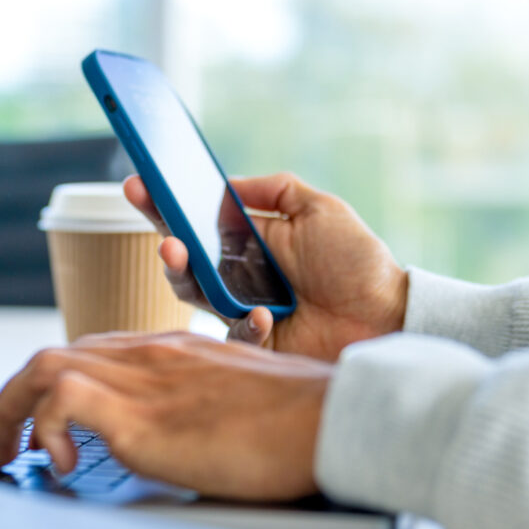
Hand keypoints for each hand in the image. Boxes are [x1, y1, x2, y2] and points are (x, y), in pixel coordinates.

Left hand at [0, 331, 331, 500]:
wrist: (332, 419)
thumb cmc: (298, 421)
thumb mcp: (234, 403)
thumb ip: (196, 408)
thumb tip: (177, 437)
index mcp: (168, 351)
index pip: (86, 351)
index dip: (44, 385)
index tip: (24, 420)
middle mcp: (148, 356)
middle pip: (53, 356)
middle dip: (6, 400)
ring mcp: (142, 379)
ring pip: (43, 368)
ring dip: (7, 413)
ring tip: (0, 456)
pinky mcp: (143, 415)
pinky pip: (62, 399)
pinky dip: (43, 427)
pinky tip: (59, 464)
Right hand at [124, 173, 406, 360]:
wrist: (388, 316)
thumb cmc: (357, 263)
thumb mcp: (320, 209)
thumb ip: (275, 190)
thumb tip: (229, 182)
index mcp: (248, 242)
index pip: (196, 220)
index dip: (165, 204)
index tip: (140, 184)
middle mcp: (237, 276)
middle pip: (184, 259)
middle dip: (165, 241)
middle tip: (163, 232)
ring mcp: (240, 311)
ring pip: (192, 296)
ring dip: (183, 275)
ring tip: (182, 255)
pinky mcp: (253, 346)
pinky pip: (232, 335)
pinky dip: (245, 324)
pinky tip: (264, 315)